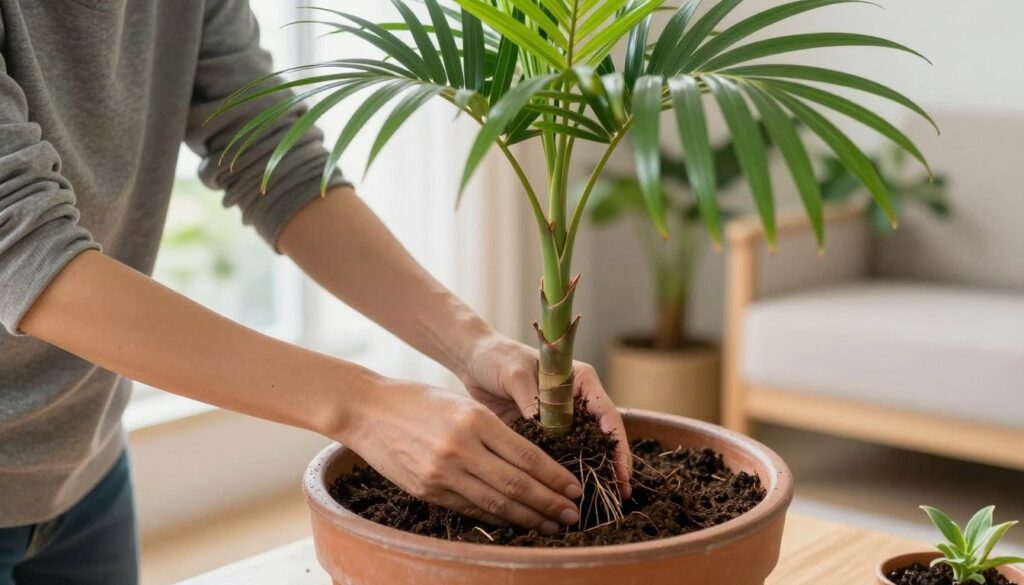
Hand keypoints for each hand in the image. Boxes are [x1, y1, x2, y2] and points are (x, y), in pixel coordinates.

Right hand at [342, 378, 583, 532]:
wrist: (366, 410)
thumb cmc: (417, 400)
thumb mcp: (462, 405)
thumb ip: (494, 432)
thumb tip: (532, 463)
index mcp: (475, 420)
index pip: (527, 456)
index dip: (554, 477)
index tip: (575, 488)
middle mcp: (461, 448)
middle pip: (517, 485)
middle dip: (549, 503)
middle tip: (572, 515)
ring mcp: (442, 473)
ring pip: (496, 503)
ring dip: (528, 518)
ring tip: (551, 526)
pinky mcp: (427, 490)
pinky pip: (470, 508)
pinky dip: (496, 518)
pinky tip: (514, 524)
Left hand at [459, 335, 632, 498]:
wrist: (472, 360)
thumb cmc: (498, 357)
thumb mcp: (515, 373)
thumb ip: (531, 397)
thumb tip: (541, 425)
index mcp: (579, 381)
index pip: (607, 414)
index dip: (617, 443)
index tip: (621, 470)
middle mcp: (574, 402)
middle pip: (600, 437)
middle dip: (610, 466)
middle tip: (617, 495)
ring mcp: (557, 420)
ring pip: (579, 451)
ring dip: (587, 474)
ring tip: (594, 502)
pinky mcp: (538, 433)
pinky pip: (553, 457)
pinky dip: (559, 474)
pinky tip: (562, 494)